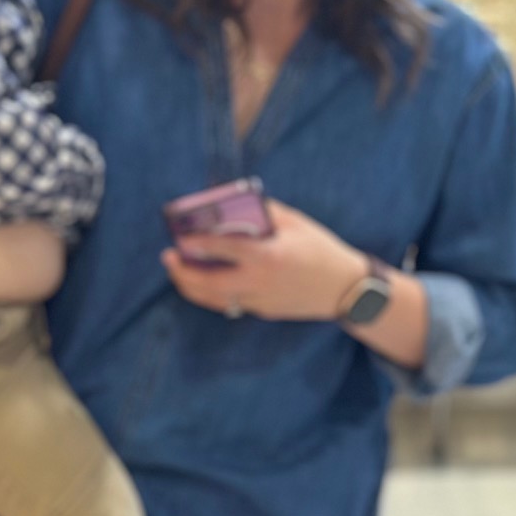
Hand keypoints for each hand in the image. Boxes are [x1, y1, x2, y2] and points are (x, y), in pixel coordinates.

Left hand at [160, 201, 363, 321]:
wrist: (345, 289)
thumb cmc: (321, 249)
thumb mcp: (296, 223)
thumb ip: (265, 212)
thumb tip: (236, 204)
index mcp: (269, 256)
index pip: (224, 249)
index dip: (198, 243)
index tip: (180, 237)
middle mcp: (261, 282)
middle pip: (209, 283)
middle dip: (183, 272)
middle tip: (169, 258)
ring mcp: (261, 300)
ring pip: (215, 299)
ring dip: (192, 287)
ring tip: (179, 272)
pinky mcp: (264, 311)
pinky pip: (230, 303)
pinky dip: (212, 293)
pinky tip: (204, 281)